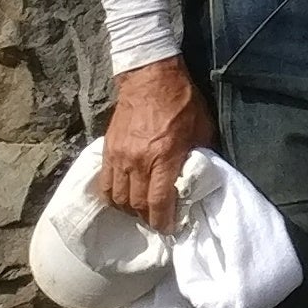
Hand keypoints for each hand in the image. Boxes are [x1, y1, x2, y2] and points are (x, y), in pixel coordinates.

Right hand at [99, 57, 212, 232]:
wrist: (150, 78)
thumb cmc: (182, 102)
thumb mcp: (202, 128)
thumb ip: (200, 156)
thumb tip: (200, 178)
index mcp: (164, 156)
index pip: (159, 202)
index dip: (164, 222)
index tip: (170, 229)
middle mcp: (138, 161)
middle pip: (137, 205)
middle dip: (148, 218)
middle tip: (158, 221)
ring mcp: (119, 157)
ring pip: (118, 198)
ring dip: (130, 210)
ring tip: (141, 211)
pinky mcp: (107, 152)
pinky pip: (105, 184)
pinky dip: (113, 197)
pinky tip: (123, 199)